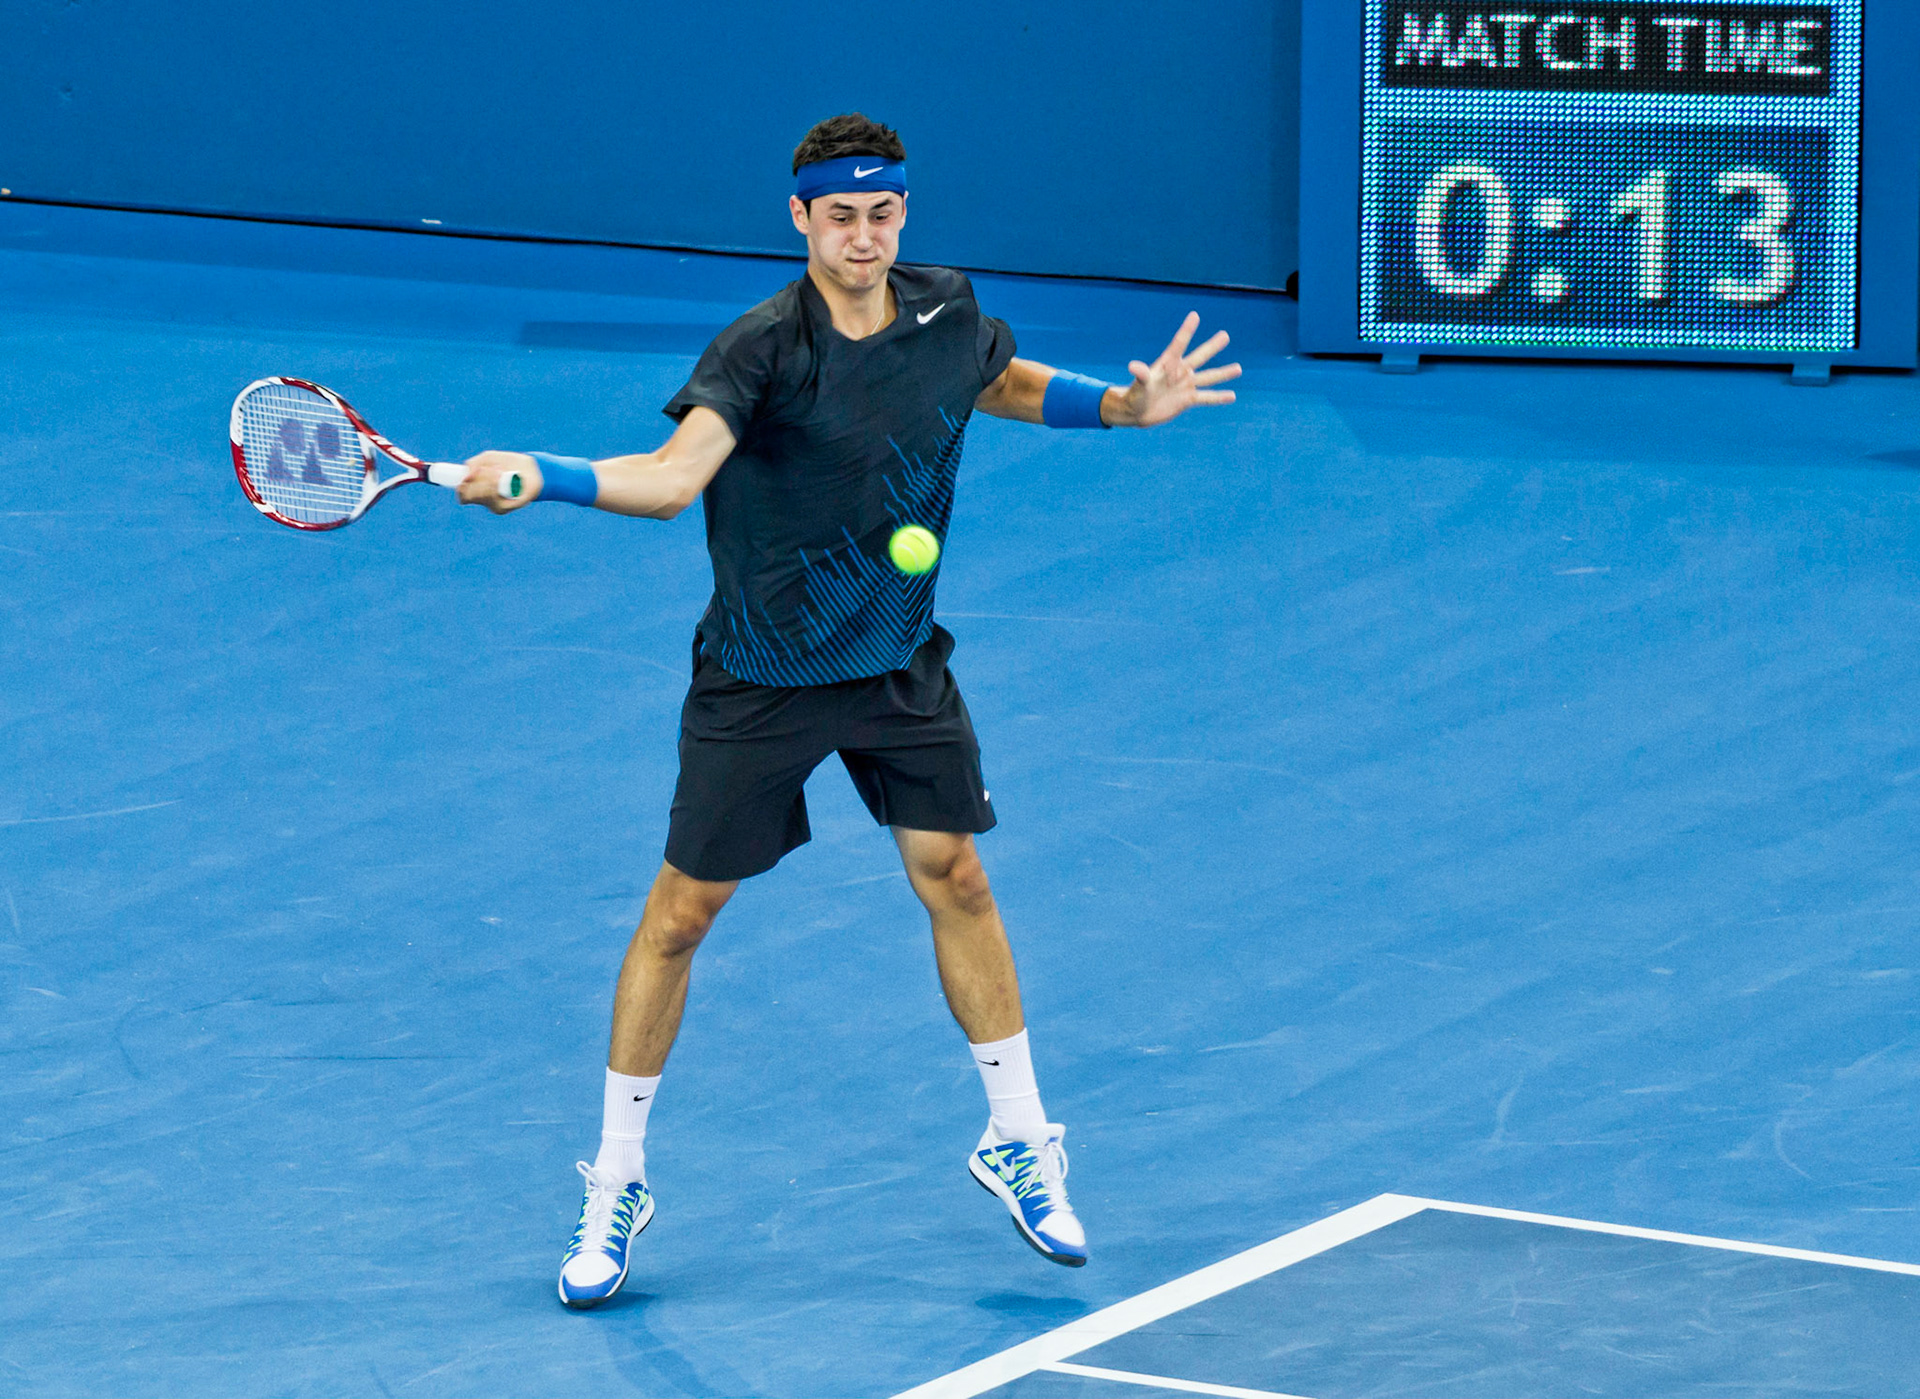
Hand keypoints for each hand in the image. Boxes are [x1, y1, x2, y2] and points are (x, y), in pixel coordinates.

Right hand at [457, 450, 540, 513]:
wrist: (530, 468)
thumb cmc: (507, 463)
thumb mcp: (488, 458)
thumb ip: (473, 464)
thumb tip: (465, 477)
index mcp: (476, 489)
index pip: (462, 495)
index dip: (461, 487)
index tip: (468, 477)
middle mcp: (484, 499)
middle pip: (470, 496)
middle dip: (477, 480)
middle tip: (487, 470)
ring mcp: (494, 505)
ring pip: (482, 496)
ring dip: (488, 480)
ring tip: (499, 471)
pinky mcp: (505, 508)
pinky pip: (495, 501)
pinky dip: (498, 486)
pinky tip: (504, 477)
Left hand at [1114, 313, 1240, 426]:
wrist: (1137, 412)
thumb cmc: (1135, 395)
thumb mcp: (1139, 385)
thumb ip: (1141, 375)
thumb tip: (1133, 366)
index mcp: (1167, 364)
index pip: (1179, 344)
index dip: (1187, 330)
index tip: (1195, 315)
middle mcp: (1179, 372)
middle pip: (1199, 357)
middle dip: (1212, 347)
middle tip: (1225, 335)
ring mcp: (1185, 385)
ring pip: (1208, 377)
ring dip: (1223, 373)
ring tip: (1239, 368)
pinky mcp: (1188, 399)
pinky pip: (1206, 398)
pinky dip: (1218, 398)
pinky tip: (1232, 396)